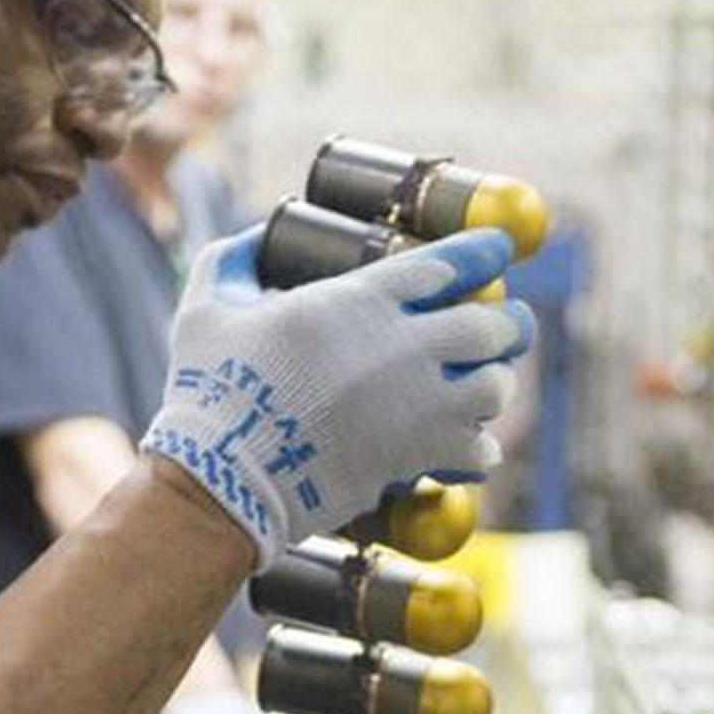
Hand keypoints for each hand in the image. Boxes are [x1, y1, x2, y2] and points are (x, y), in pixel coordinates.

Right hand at [141, 226, 532, 566]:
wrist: (221, 478)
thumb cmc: (209, 390)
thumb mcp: (207, 307)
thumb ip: (236, 260)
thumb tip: (261, 236)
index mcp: (357, 300)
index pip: (448, 262)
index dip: (483, 251)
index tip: (500, 249)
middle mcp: (401, 347)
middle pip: (490, 324)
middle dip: (505, 323)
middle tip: (506, 327)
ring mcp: (416, 406)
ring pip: (495, 387)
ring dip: (493, 385)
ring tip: (481, 387)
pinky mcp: (417, 459)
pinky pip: (480, 450)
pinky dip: (477, 449)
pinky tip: (465, 447)